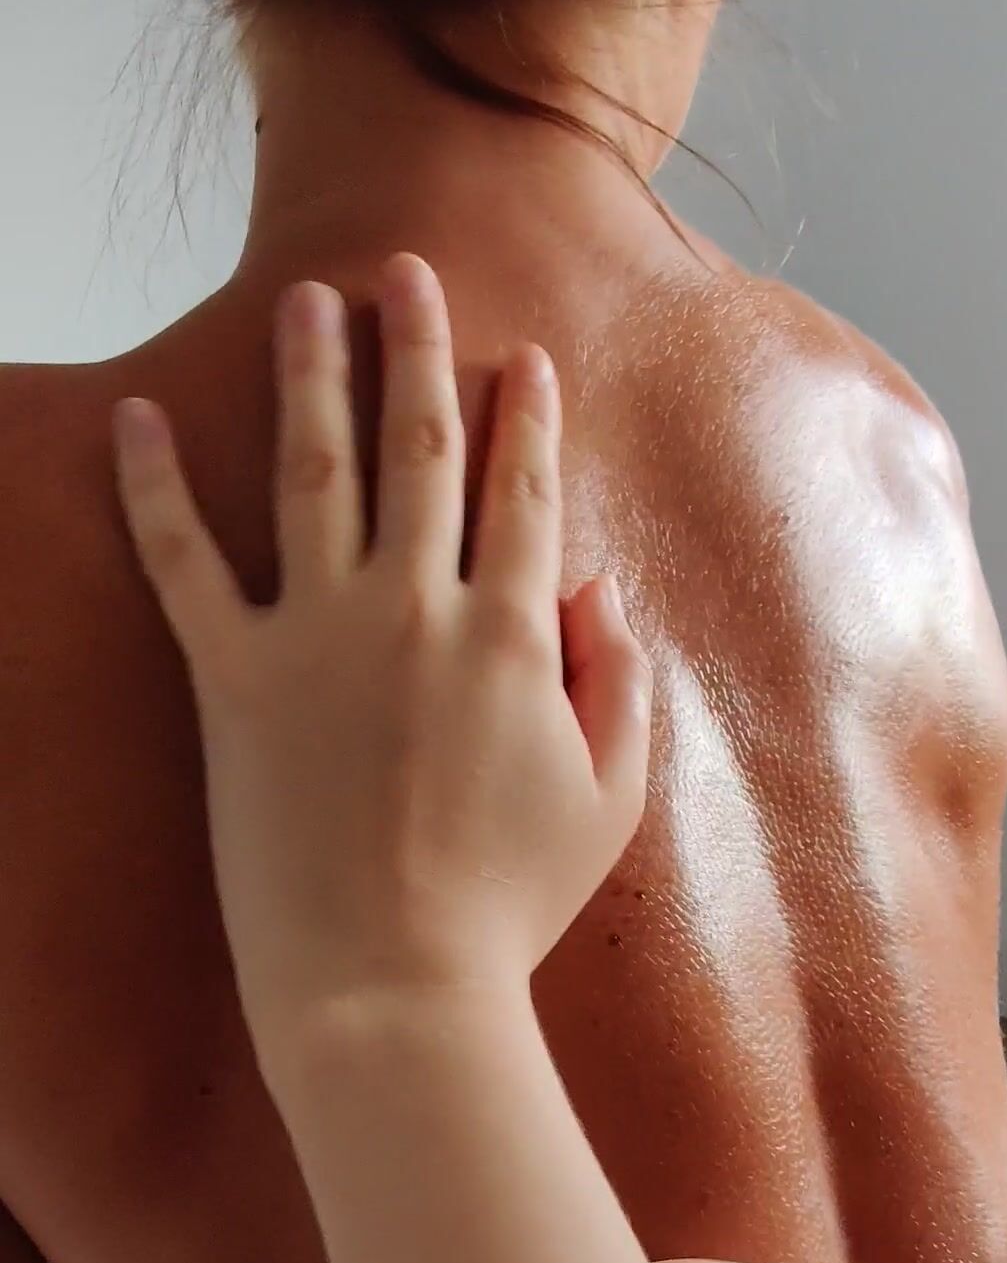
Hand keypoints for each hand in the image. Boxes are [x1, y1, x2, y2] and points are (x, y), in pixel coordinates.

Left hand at [114, 256, 651, 1089]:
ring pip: (314, 473)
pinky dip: (153, 489)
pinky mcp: (234, 682)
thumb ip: (617, 685)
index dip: (527, 417)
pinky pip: (184, 565)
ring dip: (312, 376)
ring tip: (307, 300)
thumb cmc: (508, 905)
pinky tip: (133, 419)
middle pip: (419, 451)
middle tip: (406, 274)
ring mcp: (318, 638)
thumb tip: (599, 589)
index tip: (524, 355)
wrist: (391, 988)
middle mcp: (414, 611)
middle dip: (416, 351)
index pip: (524, 494)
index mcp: (509, 637)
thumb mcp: (607, 800)